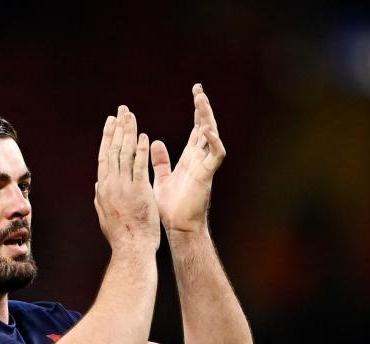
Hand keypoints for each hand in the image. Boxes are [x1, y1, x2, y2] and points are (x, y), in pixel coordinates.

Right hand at [94, 105, 159, 252]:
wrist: (131, 249)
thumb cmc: (121, 236)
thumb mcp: (104, 216)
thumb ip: (100, 199)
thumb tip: (98, 186)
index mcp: (102, 189)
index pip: (104, 157)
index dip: (107, 138)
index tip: (111, 123)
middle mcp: (110, 184)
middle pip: (113, 150)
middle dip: (117, 128)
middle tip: (121, 111)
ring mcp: (124, 187)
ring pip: (125, 154)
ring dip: (128, 133)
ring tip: (131, 117)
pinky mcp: (139, 191)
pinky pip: (139, 166)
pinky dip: (141, 150)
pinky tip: (144, 137)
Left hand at [150, 84, 225, 232]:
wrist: (177, 228)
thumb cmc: (170, 208)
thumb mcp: (162, 179)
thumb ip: (161, 161)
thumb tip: (154, 142)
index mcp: (189, 159)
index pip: (196, 130)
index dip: (197, 112)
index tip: (195, 92)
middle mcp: (199, 159)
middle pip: (205, 127)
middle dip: (203, 108)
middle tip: (199, 89)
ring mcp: (204, 166)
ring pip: (211, 136)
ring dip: (207, 118)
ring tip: (201, 101)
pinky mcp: (206, 176)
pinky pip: (215, 155)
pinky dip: (213, 142)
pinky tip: (206, 130)